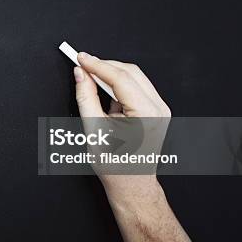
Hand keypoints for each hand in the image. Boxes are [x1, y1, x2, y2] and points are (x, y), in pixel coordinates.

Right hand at [73, 52, 170, 201]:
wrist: (132, 184)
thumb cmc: (115, 165)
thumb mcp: (93, 130)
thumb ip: (86, 97)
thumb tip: (80, 74)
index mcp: (147, 115)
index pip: (120, 78)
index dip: (97, 65)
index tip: (80, 58)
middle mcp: (158, 109)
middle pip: (129, 72)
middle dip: (104, 66)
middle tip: (82, 64)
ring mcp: (160, 108)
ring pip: (134, 76)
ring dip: (111, 74)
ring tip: (90, 79)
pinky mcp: (156, 109)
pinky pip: (136, 86)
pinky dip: (118, 84)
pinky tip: (105, 93)